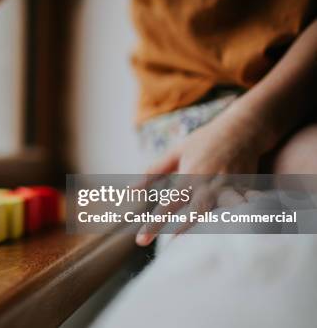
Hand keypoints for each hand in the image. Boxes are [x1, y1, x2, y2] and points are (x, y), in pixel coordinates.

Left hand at [136, 109, 268, 244]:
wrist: (243, 128)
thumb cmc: (204, 141)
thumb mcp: (175, 153)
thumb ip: (152, 173)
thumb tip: (130, 191)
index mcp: (190, 176)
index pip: (168, 205)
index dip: (154, 223)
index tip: (141, 241)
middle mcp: (210, 184)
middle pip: (196, 213)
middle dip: (182, 232)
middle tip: (169, 252)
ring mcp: (231, 188)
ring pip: (225, 213)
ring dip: (219, 229)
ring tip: (211, 249)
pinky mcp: (248, 190)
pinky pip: (248, 209)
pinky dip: (249, 220)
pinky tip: (250, 234)